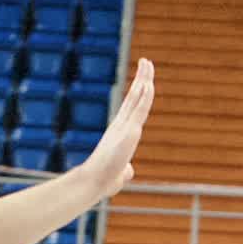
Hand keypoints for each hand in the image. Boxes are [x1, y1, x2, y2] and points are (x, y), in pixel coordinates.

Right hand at [82, 58, 154, 198]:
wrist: (94, 182)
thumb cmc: (103, 181)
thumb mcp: (119, 174)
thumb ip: (126, 170)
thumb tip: (129, 172)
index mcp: (120, 131)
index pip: (133, 106)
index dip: (139, 91)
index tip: (144, 78)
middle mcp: (122, 124)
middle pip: (135, 96)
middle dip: (141, 78)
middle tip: (146, 61)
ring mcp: (126, 126)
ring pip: (137, 98)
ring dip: (144, 79)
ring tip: (148, 62)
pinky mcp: (130, 132)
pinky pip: (139, 110)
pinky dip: (144, 96)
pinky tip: (148, 83)